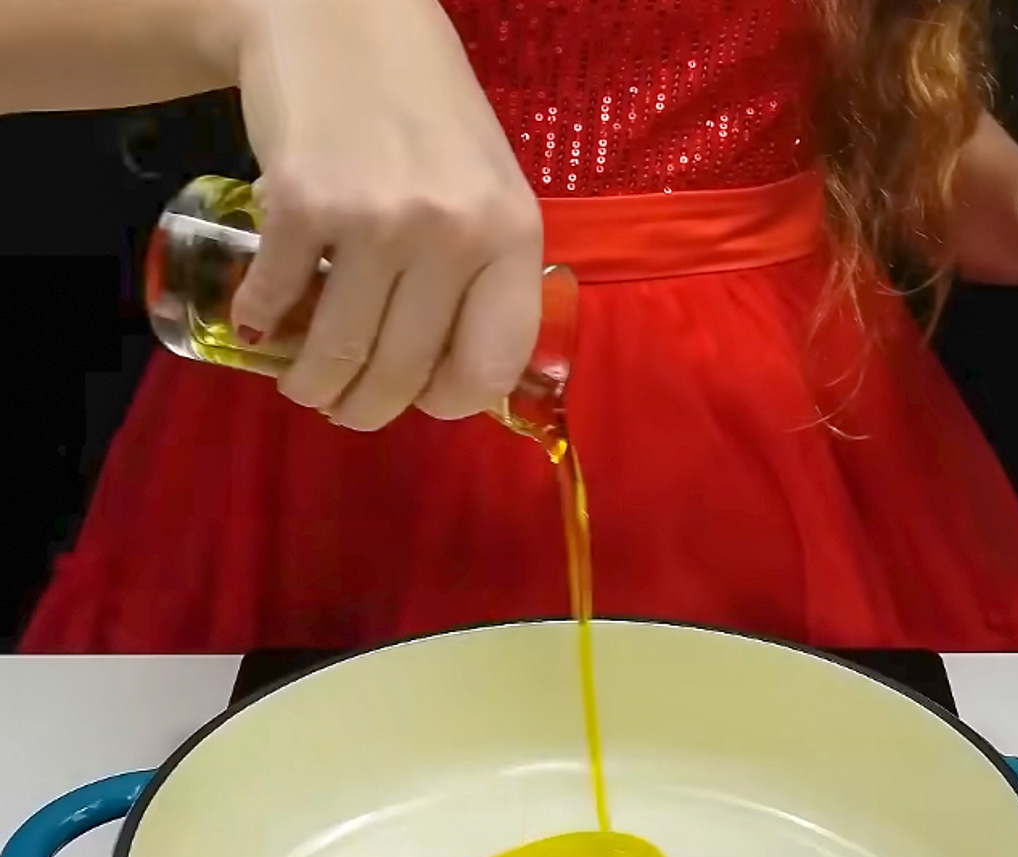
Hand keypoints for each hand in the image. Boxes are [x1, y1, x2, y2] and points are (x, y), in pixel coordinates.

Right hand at [228, 0, 541, 428]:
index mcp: (512, 238)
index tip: (420, 400)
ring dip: (312, 387)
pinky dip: (260, 323)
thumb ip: (482, 277)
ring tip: (303, 386)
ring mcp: (379, 219)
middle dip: (367, 410)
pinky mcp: (303, 202)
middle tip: (346, 408)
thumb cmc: (424, 112)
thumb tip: (450, 379)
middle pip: (405, 374)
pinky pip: (277, 300)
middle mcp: (453, 234)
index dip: (448, 402)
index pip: (489, 367)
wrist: (342, 14)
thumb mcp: (485, 191)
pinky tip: (259, 322)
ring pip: (338, 354)